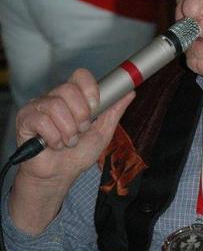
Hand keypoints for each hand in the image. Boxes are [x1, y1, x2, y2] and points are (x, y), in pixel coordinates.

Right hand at [9, 68, 134, 233]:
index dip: (90, 89)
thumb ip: (113, 112)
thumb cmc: (78, 154)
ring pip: (56, 106)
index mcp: (73, 97)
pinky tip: (53, 145)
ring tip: (68, 141)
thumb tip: (129, 92)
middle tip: (81, 130)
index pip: (81, 76)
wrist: (60, 175)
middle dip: (81, 115)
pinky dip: (53, 138)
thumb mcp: (102, 133)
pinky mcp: (25, 120)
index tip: (95, 107)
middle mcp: (54, 97)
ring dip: (68, 130)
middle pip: (68, 89)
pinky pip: (42, 121)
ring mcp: (37, 107)